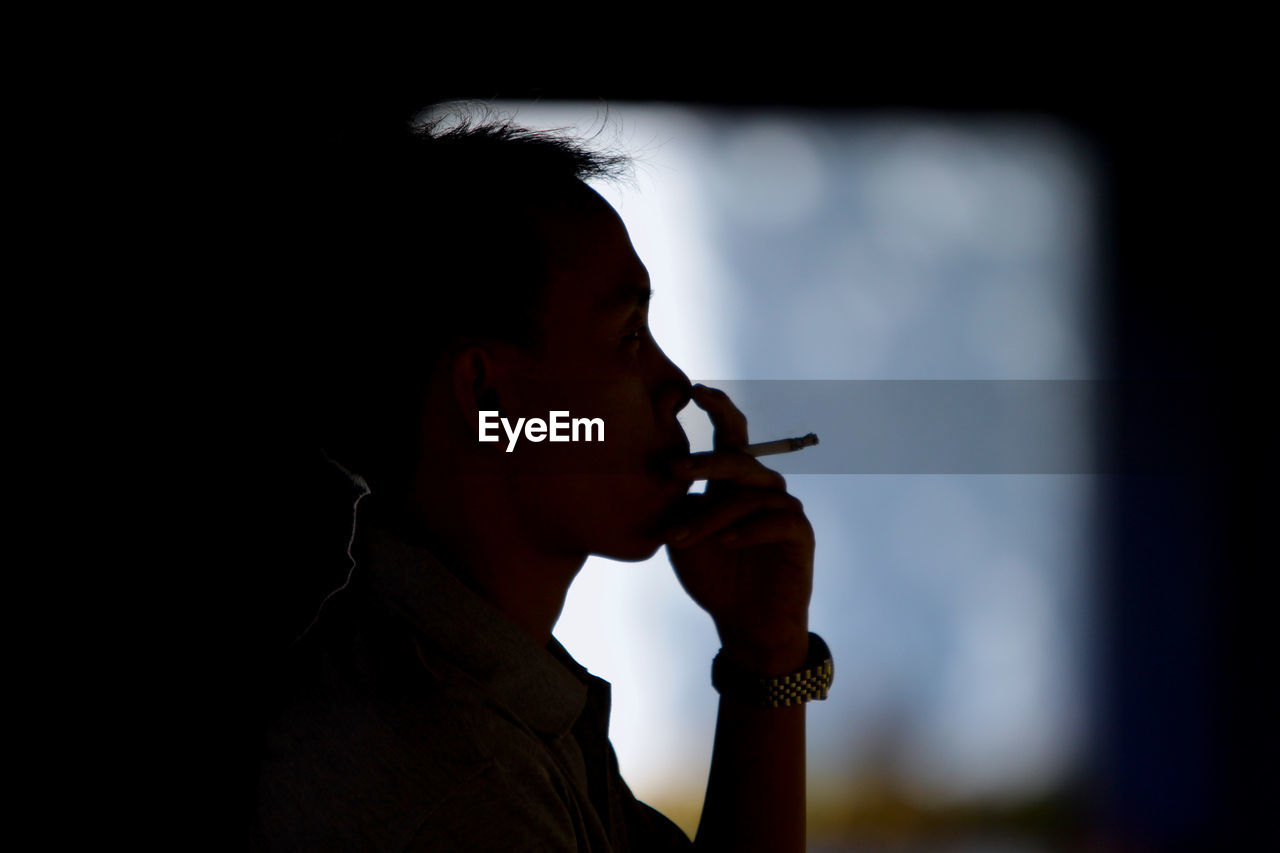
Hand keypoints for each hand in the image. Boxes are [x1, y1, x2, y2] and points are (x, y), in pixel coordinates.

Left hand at [666, 385, 814, 674]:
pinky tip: (726, 544)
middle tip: (675, 470)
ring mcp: (784, 509)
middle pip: (739, 459)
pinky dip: (748, 530)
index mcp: (734, 481)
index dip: (717, 407)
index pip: (730, 434)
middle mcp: (762, 488)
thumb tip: (654, 469)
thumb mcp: (681, 536)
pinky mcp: (800, 534)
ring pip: (750, 494)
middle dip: (706, 462)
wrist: (743, 623)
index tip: (694, 389)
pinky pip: (777, 521)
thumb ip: (676, 503)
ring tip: (684, 539)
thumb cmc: (711, 576)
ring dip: (713, 515)